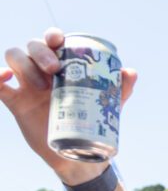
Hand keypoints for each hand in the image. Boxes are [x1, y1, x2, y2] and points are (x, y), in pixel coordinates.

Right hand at [0, 28, 136, 184]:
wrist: (79, 154)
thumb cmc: (92, 123)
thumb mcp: (107, 107)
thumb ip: (119, 89)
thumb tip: (131, 73)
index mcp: (63, 67)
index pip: (52, 41)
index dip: (52, 35)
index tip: (59, 41)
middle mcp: (42, 71)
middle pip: (32, 46)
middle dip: (40, 51)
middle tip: (55, 69)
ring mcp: (26, 84)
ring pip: (14, 58)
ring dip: (24, 65)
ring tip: (42, 87)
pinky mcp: (15, 101)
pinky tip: (3, 78)